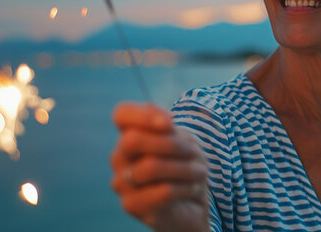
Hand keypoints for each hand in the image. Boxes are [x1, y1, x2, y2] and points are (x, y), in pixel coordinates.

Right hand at [111, 102, 208, 231]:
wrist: (191, 205)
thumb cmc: (184, 168)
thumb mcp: (183, 142)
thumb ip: (167, 128)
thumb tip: (160, 118)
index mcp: (129, 135)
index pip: (121, 115)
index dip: (144, 115)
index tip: (170, 123)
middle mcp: (119, 157)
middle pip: (132, 140)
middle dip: (170, 144)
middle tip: (193, 152)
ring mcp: (121, 182)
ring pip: (149, 167)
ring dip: (183, 168)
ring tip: (201, 172)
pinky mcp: (131, 205)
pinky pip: (161, 191)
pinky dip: (185, 187)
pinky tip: (194, 188)